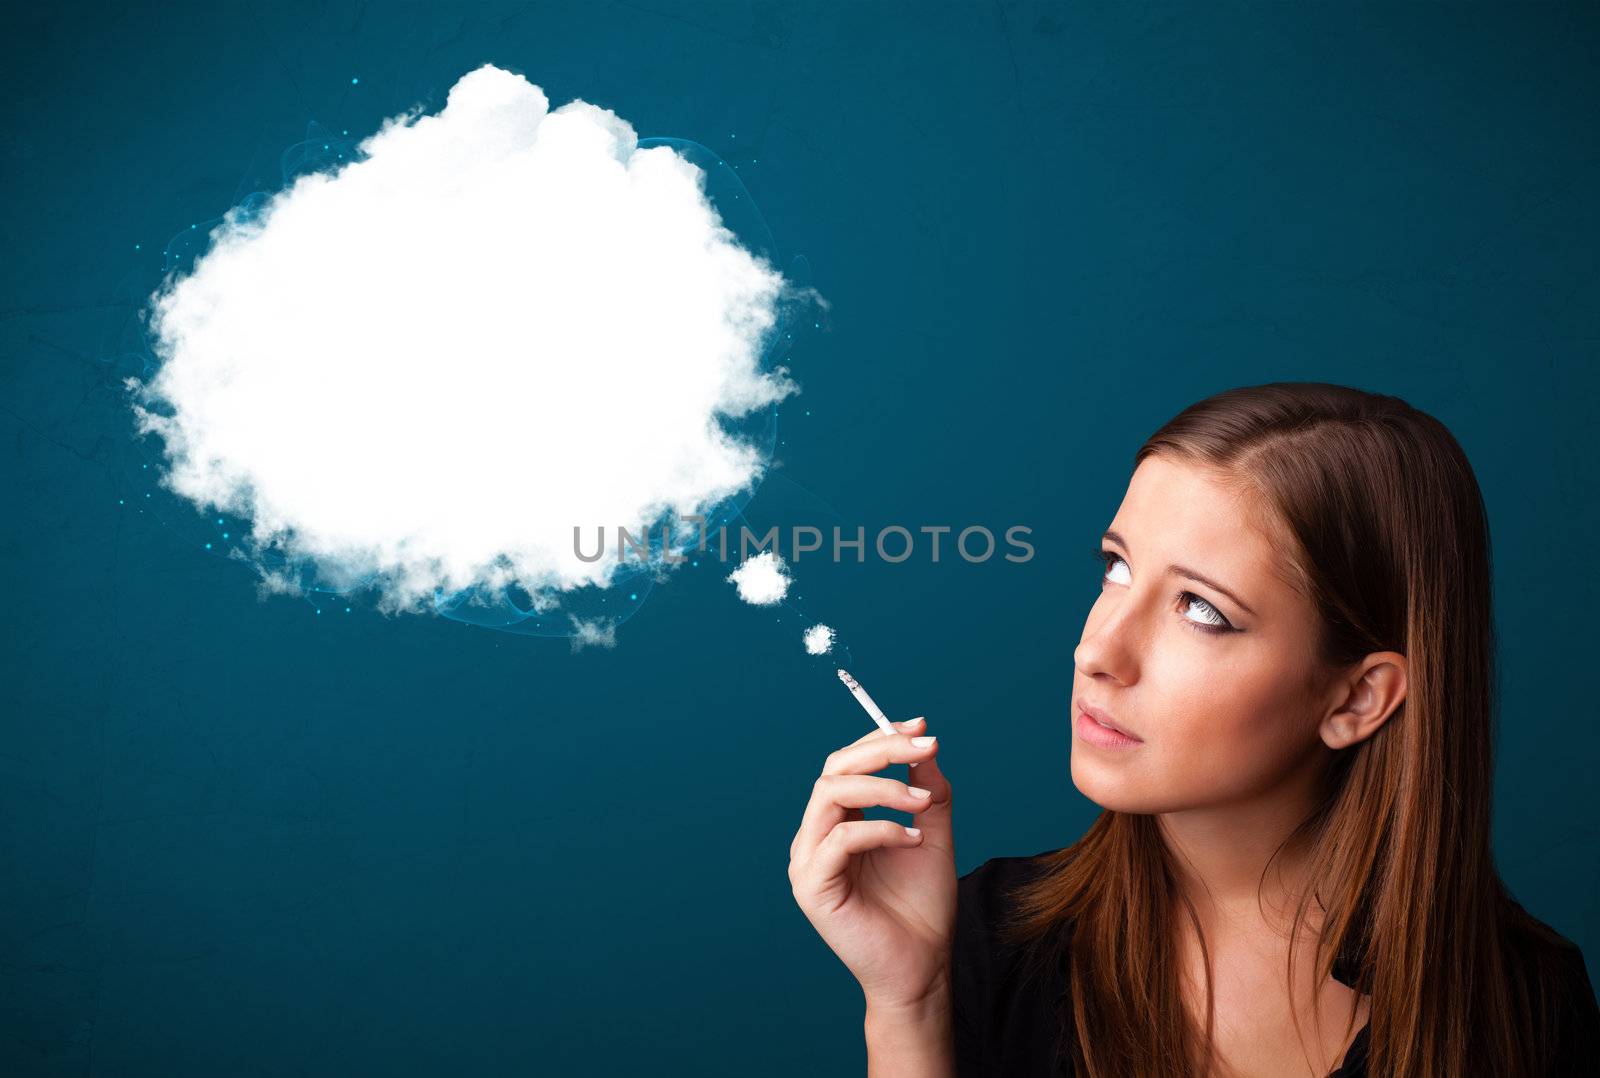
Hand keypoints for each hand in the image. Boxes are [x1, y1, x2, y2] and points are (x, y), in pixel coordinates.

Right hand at [788, 716, 955, 1009]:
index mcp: (838, 822)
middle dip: (881, 751)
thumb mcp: (931, 834)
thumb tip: (925, 743)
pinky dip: (880, 829)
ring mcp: (808, 860)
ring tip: (922, 803)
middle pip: (834, 769)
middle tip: (923, 747)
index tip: (921, 727)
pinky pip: (840, 839)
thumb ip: (927, 791)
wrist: (922, 966)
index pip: (847, 764)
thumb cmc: (922, 906)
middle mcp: (816, 835)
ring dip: (883, 788)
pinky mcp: (811, 887)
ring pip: (830, 794)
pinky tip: (913, 839)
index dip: (880, 739)